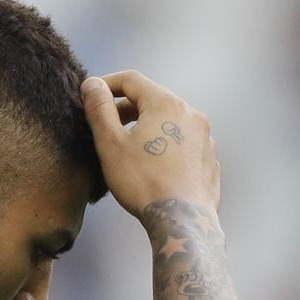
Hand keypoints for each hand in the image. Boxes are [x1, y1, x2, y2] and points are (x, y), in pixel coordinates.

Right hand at [81, 70, 219, 222]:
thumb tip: (91, 84)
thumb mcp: (110, 144)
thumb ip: (99, 109)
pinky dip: (164, 143)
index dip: (106, 84)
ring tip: (128, 148)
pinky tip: (152, 165)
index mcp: (165, 104)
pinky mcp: (209, 157)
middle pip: (152, 98)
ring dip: (146, 126)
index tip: (90, 95)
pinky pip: (182, 141)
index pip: (131, 80)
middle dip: (125, 107)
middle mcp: (190, 113)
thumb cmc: (142, 182)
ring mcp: (204, 136)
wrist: (182, 219)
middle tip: (105, 125)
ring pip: (168, 120)